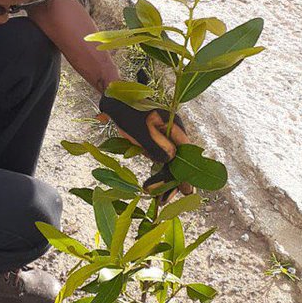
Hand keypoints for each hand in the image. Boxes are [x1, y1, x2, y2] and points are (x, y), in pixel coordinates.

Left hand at [98, 72, 190, 196]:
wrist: (115, 102)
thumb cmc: (127, 113)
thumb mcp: (140, 130)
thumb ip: (156, 145)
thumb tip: (171, 160)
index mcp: (174, 126)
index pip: (185, 151)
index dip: (186, 171)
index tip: (186, 189)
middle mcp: (173, 133)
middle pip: (180, 160)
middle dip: (176, 181)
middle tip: (172, 199)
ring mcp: (165, 139)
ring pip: (171, 163)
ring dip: (167, 182)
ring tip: (161, 200)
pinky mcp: (156, 144)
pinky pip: (161, 162)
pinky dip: (158, 175)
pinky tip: (154, 189)